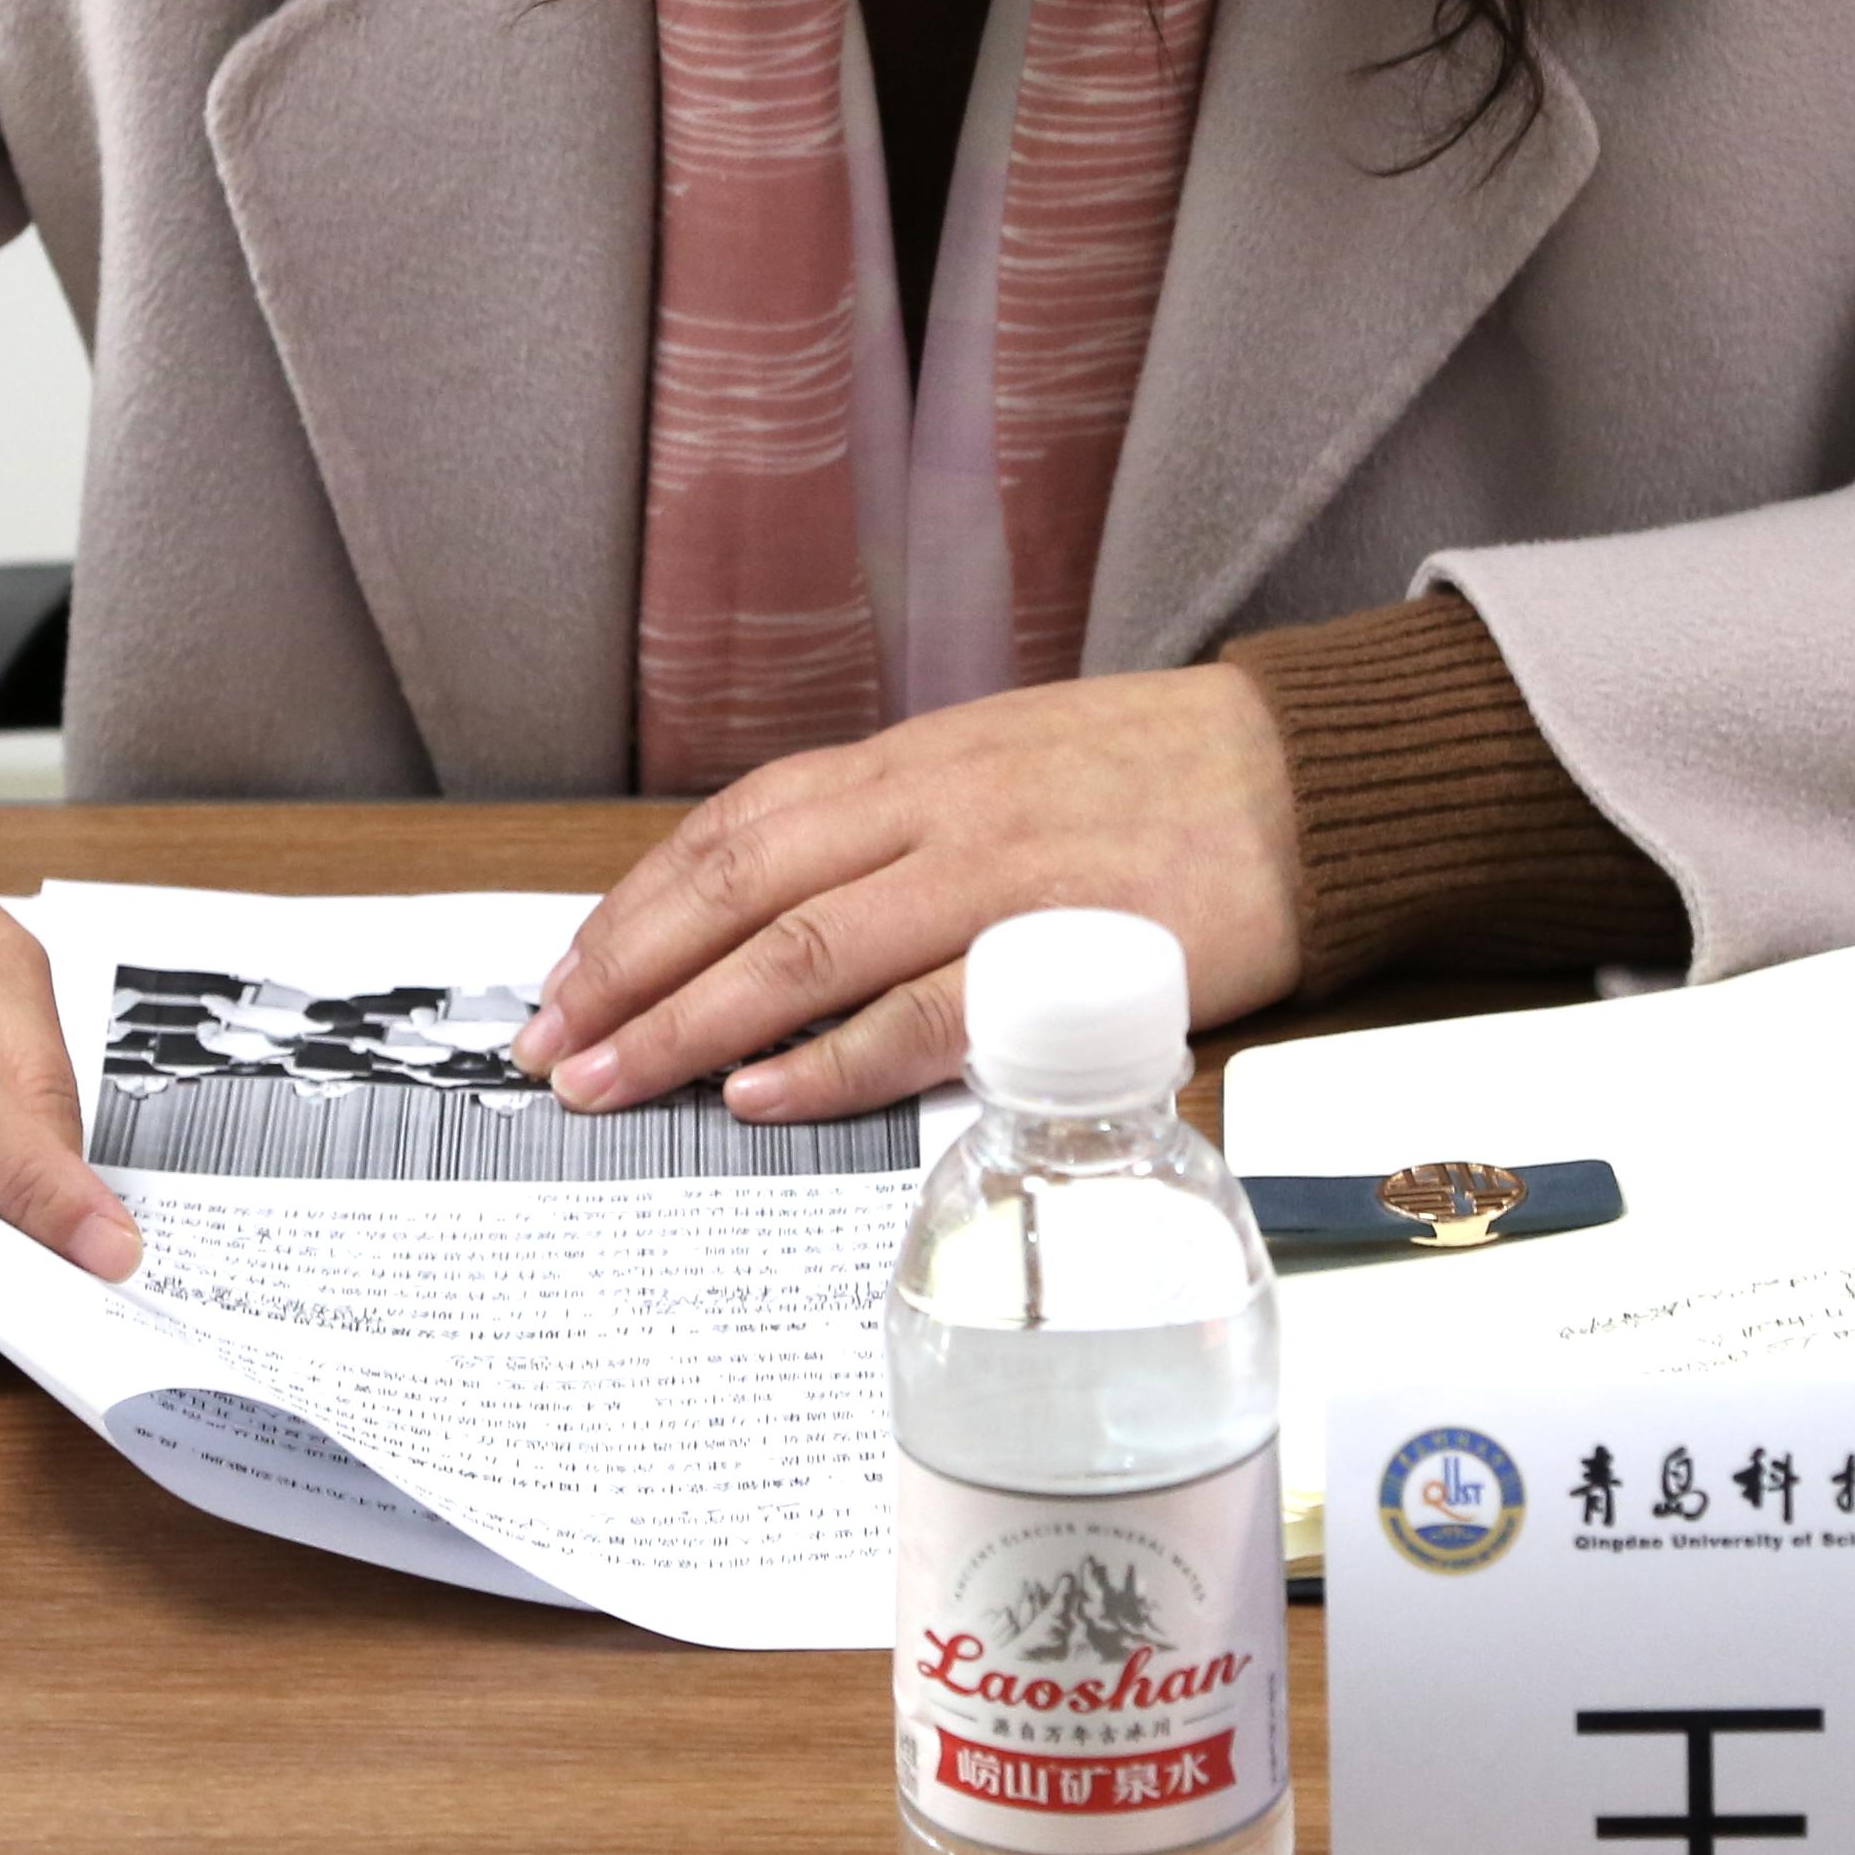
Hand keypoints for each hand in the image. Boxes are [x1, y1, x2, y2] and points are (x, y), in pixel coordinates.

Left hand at [514, 664, 1304, 1125]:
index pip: (736, 830)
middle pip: (739, 889)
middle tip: (549, 1050)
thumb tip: (795, 910)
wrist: (1306, 777)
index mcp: (914, 761)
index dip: (639, 906)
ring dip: (691, 1024)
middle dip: (628, 973)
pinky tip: (758, 1094)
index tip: (569, 976)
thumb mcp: (1005, 765)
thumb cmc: (1159, 779)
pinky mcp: (1057, 952)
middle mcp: (930, 806)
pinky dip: (829, 1058)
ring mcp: (990, 876)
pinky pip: (918, 1013)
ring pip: (802, 950)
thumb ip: (905, 828)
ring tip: (613, 1084)